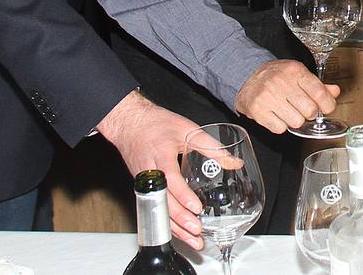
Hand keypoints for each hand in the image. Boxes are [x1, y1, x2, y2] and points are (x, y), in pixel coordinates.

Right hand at [96, 90, 206, 248]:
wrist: (129, 123)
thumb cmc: (156, 124)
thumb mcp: (187, 129)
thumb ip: (210, 146)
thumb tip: (234, 162)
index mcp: (160, 155)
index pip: (171, 179)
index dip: (183, 196)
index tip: (196, 207)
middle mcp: (150, 172)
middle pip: (163, 202)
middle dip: (180, 219)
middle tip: (197, 230)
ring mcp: (144, 183)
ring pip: (158, 210)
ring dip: (174, 228)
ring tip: (193, 240)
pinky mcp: (144, 189)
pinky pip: (155, 209)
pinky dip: (168, 223)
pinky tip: (180, 234)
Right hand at [235, 59, 339, 134]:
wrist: (246, 76)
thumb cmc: (275, 76)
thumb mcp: (298, 74)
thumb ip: (318, 84)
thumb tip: (335, 92)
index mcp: (295, 71)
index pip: (319, 93)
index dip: (327, 104)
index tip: (326, 108)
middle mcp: (281, 83)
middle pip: (310, 111)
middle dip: (310, 113)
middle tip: (303, 108)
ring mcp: (268, 97)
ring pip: (296, 122)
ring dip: (295, 120)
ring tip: (289, 111)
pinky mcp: (258, 111)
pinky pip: (280, 129)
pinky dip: (281, 125)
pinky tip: (277, 115)